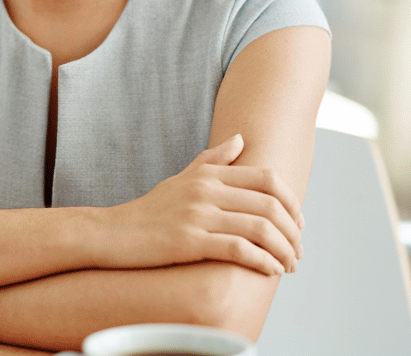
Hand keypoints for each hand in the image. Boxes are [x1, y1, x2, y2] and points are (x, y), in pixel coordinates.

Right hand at [95, 134, 303, 275]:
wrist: (112, 233)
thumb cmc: (149, 210)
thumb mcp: (181, 179)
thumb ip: (213, 160)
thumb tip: (241, 139)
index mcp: (208, 174)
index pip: (267, 180)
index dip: (292, 202)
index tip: (299, 224)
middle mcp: (206, 190)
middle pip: (270, 206)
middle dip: (293, 233)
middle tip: (298, 252)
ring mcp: (197, 215)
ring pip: (260, 229)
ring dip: (283, 251)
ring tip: (289, 266)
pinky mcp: (188, 241)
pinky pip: (238, 250)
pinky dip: (262, 261)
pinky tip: (270, 271)